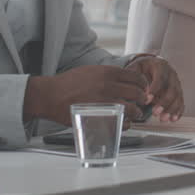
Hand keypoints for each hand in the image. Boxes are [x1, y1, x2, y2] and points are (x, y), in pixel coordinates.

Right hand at [24, 65, 150, 127]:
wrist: (51, 95)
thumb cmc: (68, 83)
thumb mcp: (90, 70)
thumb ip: (107, 74)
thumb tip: (122, 78)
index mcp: (107, 72)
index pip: (136, 77)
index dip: (143, 84)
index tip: (143, 88)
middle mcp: (108, 86)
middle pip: (137, 93)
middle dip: (142, 98)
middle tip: (142, 102)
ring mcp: (105, 102)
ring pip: (132, 108)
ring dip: (136, 112)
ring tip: (135, 114)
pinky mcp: (99, 116)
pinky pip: (120, 122)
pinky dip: (126, 123)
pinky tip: (124, 123)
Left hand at [127, 56, 184, 121]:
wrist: (152, 65)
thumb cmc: (143, 68)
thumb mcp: (136, 68)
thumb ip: (134, 78)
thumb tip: (134, 91)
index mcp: (160, 66)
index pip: (160, 78)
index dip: (154, 90)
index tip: (147, 100)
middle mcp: (171, 74)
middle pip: (172, 88)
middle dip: (164, 102)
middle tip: (155, 113)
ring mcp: (176, 83)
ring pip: (178, 96)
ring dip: (171, 109)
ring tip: (163, 119)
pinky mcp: (178, 91)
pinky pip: (181, 101)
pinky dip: (178, 111)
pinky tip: (173, 119)